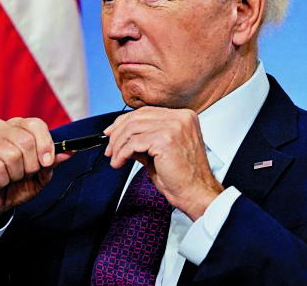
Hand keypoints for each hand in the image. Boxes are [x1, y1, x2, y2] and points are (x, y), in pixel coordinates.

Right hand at [0, 118, 71, 232]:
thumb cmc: (14, 185)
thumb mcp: (40, 175)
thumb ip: (52, 162)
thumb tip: (69, 152)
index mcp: (18, 126)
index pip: (36, 124)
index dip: (45, 144)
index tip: (47, 162)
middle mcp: (0, 127)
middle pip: (26, 141)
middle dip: (31, 166)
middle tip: (23, 174)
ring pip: (12, 156)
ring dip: (15, 175)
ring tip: (8, 178)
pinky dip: (2, 181)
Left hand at [104, 107, 223, 220]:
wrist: (197, 193)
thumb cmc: (183, 177)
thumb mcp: (161, 152)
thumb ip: (144, 140)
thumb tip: (122, 138)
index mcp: (183, 117)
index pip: (146, 112)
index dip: (124, 121)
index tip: (111, 132)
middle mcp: (181, 117)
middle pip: (137, 117)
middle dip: (117, 133)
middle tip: (109, 148)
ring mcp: (174, 126)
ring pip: (133, 128)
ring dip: (118, 145)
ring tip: (114, 158)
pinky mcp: (166, 139)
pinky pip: (134, 142)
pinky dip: (122, 153)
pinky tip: (120, 162)